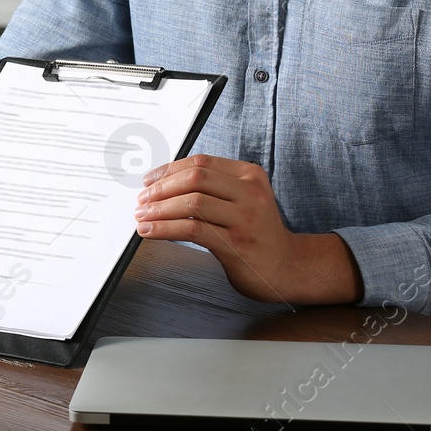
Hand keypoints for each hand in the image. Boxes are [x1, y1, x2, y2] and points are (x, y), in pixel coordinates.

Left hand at [135, 154, 361, 305]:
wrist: (288, 268)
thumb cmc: (258, 234)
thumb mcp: (244, 200)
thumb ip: (215, 188)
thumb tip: (165, 183)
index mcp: (250, 175)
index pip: (201, 163)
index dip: (169, 170)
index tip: (149, 181)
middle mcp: (251, 192)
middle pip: (195, 179)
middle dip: (161, 188)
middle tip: (142, 199)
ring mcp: (245, 218)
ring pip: (192, 203)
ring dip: (159, 209)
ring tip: (142, 217)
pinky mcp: (237, 243)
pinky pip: (193, 230)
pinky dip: (165, 229)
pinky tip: (151, 232)